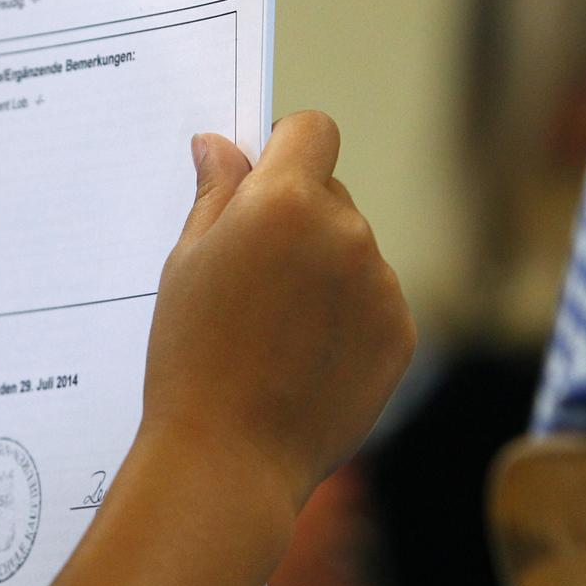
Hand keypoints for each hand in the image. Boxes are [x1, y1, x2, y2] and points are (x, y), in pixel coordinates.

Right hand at [138, 111, 414, 514]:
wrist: (229, 455)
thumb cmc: (189, 356)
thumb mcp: (185, 264)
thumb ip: (214, 194)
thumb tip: (223, 144)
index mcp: (283, 202)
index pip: (312, 131)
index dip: (285, 147)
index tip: (259, 179)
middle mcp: (344, 231)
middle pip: (331, 194)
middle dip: (296, 217)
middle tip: (248, 276)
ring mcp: (379, 283)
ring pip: (352, 250)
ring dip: (321, 270)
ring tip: (271, 330)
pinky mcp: (400, 332)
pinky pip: (372, 300)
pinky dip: (344, 317)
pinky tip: (301, 358)